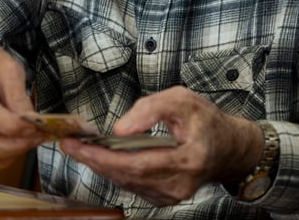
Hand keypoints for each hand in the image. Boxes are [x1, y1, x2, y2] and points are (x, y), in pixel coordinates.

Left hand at [59, 86, 262, 206]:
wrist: (228, 147)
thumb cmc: (206, 121)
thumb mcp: (181, 99)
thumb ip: (149, 110)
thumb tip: (119, 129)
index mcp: (188, 159)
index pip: (137, 162)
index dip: (104, 156)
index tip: (79, 145)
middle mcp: (179, 183)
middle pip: (127, 176)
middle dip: (94, 160)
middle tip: (70, 144)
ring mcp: (172, 195)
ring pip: (127, 182)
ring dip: (102, 165)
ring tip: (82, 147)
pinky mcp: (166, 198)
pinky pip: (133, 185)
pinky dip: (116, 171)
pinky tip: (104, 158)